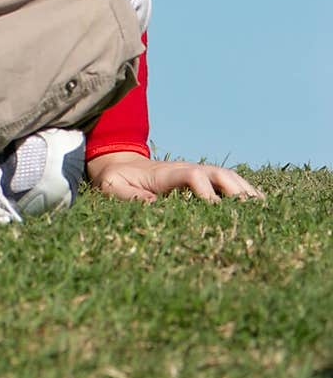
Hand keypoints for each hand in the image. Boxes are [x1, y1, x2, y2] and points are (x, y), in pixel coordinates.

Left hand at [86, 151, 264, 201]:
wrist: (117, 164)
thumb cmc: (115, 180)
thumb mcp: (113, 188)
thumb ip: (130, 196)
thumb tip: (154, 206)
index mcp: (165, 174)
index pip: (193, 176)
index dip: (207, 192)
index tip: (216, 211)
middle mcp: (184, 169)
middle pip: (216, 173)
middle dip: (235, 190)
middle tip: (252, 212)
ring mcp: (194, 172)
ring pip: (226, 176)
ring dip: (245, 190)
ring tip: (265, 210)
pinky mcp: (199, 179)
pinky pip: (225, 181)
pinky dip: (243, 190)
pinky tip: (258, 205)